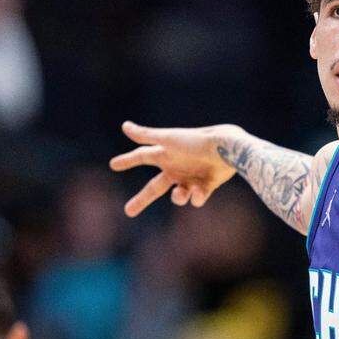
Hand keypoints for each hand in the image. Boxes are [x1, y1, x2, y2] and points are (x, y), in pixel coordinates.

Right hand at [110, 122, 242, 216]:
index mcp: (166, 155)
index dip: (128, 160)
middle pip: (154, 188)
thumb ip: (146, 136)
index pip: (141, 157)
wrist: (226, 148)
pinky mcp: (207, 186)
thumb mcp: (169, 139)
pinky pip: (197, 199)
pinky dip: (196, 197)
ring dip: (178, 198)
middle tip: (128, 211)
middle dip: (141, 199)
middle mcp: (177, 168)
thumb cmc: (195, 142)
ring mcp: (191, 178)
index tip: (113, 165)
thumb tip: (124, 126)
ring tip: (181, 193)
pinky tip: (199, 191)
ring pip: (178, 196)